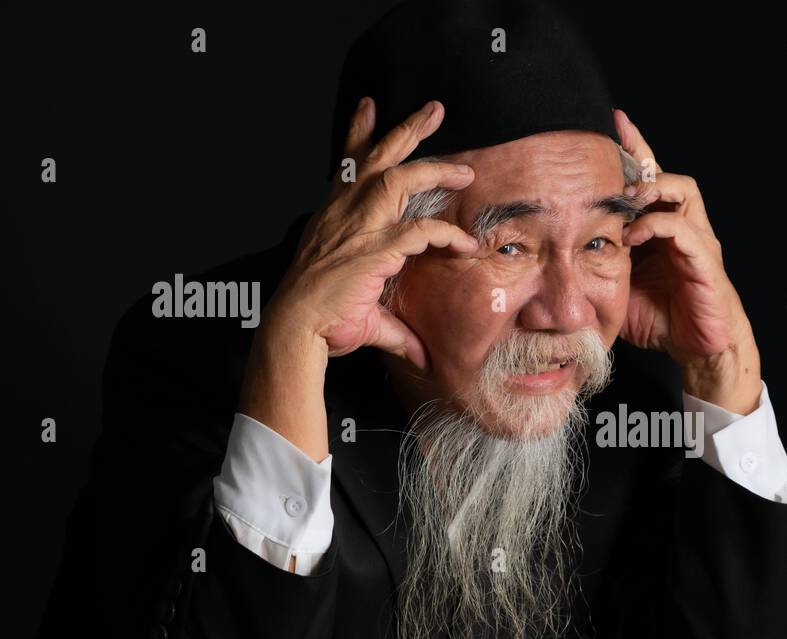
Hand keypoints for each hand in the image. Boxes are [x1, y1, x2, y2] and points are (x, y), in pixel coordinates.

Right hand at [239, 97, 478, 461]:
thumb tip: (422, 357)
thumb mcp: (363, 314)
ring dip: (434, 169)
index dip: (358, 134)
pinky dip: (444, 234)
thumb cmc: (321, 323)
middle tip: (434, 109)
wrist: (295, 333)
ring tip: (465, 169)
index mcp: (332, 218)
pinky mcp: (373, 251)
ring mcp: (358, 230)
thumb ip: (398, 329)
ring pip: (398, 180)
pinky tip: (464, 243)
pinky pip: (418, 231)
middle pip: (376, 158)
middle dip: (406, 130)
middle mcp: (343, 215)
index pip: (346, 165)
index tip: (370, 107)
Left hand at [613, 108, 761, 414]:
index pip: (647, 181)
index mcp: (661, 230)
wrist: (699, 349)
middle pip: (666, 174)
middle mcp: (683, 227)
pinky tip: (633, 236)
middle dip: (641, 156)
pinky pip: (683, 230)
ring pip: (681, 191)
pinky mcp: (704, 261)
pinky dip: (657, 226)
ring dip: (651, 187)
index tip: (608, 126)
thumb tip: (554, 260)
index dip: (631, 152)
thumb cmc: (663, 319)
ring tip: (625, 195)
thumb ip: (597, 267)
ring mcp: (696, 241)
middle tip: (612, 147)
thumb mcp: (618, 289)